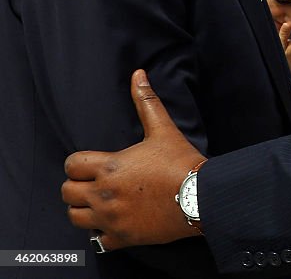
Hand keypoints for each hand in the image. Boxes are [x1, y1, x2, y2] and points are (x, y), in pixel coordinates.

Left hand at [62, 70, 203, 249]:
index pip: (71, 165)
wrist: (200, 196)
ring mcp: (110, 218)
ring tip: (101, 201)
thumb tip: (138, 75)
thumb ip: (146, 102)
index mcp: (109, 167)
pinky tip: (115, 221)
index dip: (78, 163)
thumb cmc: (181, 163)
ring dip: (84, 209)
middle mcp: (103, 194)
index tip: (92, 164)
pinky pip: (97, 240)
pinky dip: (101, 232)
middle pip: (66, 192)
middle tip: (95, 182)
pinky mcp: (122, 236)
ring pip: (75, 217)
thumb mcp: (163, 130)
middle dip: (77, 186)